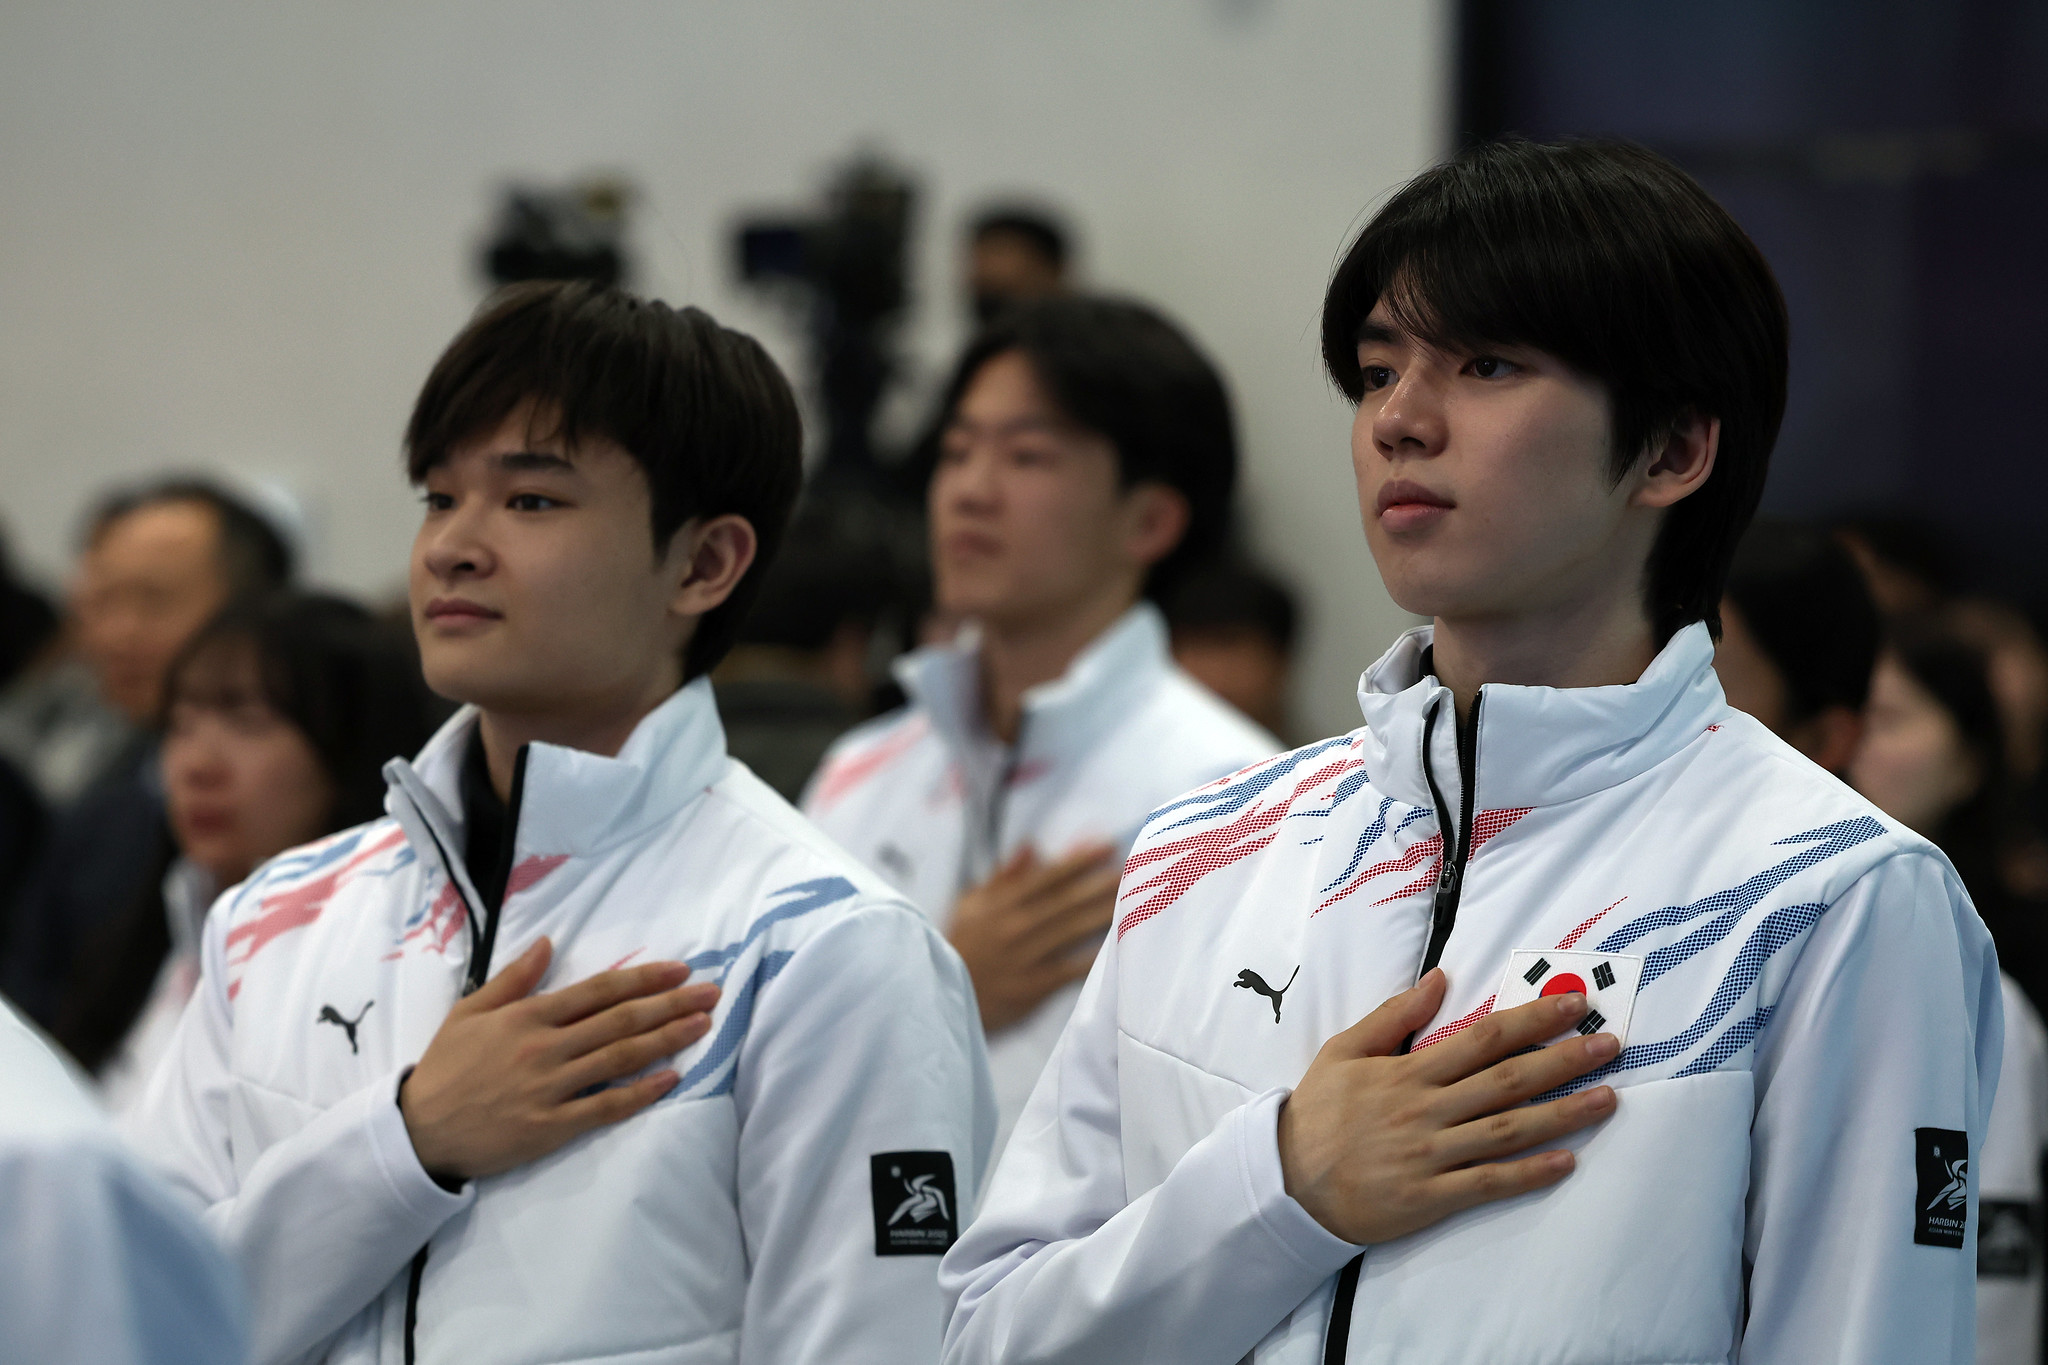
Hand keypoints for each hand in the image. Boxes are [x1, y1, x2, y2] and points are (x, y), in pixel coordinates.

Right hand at [399, 937, 719, 1181]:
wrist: (418, 1132)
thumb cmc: (446, 1068)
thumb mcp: (470, 1012)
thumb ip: (514, 979)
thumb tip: (548, 942)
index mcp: (528, 1016)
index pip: (599, 991)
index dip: (644, 979)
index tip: (679, 969)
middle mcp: (546, 1048)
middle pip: (621, 1020)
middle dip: (672, 1004)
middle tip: (712, 992)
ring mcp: (551, 1088)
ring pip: (621, 1058)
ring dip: (668, 1040)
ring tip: (703, 1025)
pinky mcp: (552, 1126)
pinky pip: (606, 1106)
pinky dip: (642, 1092)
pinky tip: (672, 1078)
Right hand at [948, 844, 1120, 1031]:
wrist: (943, 998)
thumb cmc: (963, 946)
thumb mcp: (972, 905)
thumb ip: (1004, 876)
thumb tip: (1032, 846)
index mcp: (1001, 904)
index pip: (1046, 877)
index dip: (1078, 861)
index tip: (1106, 845)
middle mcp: (1015, 928)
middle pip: (1065, 901)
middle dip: (1099, 883)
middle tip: (1133, 869)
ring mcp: (1025, 958)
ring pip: (1071, 932)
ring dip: (1103, 913)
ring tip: (1133, 898)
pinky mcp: (1033, 987)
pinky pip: (1070, 970)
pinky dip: (1092, 957)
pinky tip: (1116, 945)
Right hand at [1277, 968, 1618, 1244]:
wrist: (1287, 1181)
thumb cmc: (1317, 1113)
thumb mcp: (1344, 1050)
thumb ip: (1394, 1016)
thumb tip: (1439, 979)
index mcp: (1409, 1072)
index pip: (1484, 1038)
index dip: (1533, 1020)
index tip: (1574, 1006)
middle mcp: (1427, 1110)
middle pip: (1508, 1080)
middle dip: (1564, 1060)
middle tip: (1610, 1045)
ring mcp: (1431, 1155)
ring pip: (1508, 1130)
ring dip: (1563, 1114)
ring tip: (1607, 1099)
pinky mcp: (1430, 1197)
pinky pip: (1488, 1183)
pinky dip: (1529, 1174)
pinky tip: (1566, 1162)